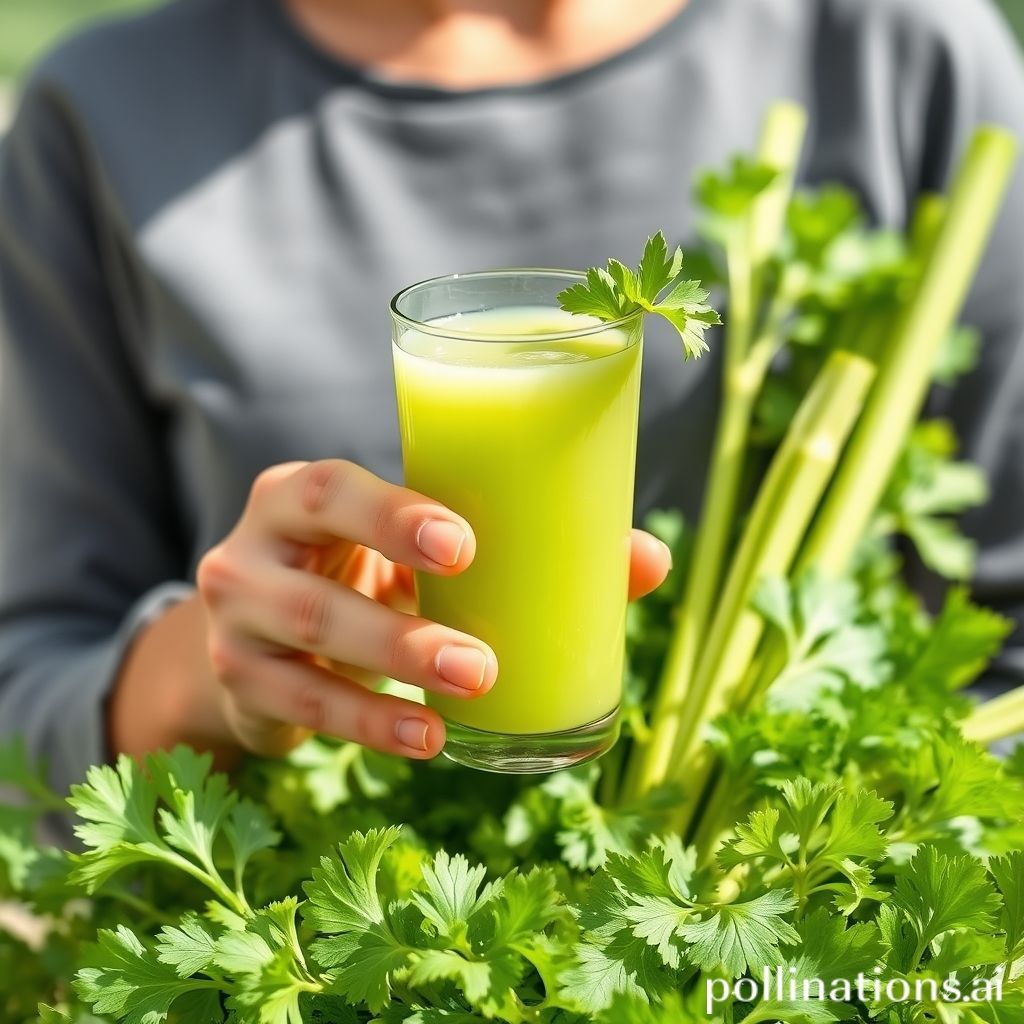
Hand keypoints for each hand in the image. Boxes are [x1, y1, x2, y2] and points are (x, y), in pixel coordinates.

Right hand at [188, 459, 669, 760]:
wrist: (263, 629)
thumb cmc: (364, 568)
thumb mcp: (414, 551)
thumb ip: (513, 546)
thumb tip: (648, 561)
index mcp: (299, 495)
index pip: (330, 490)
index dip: (391, 516)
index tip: (465, 546)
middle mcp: (251, 552)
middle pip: (311, 587)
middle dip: (399, 628)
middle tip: (480, 660)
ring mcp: (235, 622)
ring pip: (308, 650)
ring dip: (392, 681)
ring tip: (469, 702)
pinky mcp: (241, 683)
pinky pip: (302, 709)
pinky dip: (368, 727)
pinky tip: (426, 741)